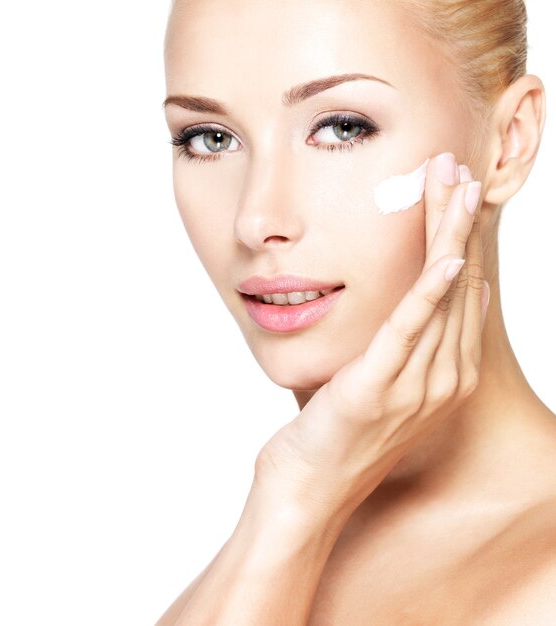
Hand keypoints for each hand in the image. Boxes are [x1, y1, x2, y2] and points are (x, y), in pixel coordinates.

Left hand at [250, 153, 488, 527]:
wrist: (308, 489)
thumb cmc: (336, 433)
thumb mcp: (377, 381)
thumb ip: (403, 344)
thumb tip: (422, 300)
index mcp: (444, 375)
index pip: (461, 292)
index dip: (462, 239)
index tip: (457, 195)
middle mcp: (442, 379)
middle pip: (460, 285)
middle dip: (460, 224)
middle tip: (459, 171)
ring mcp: (415, 388)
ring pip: (441, 298)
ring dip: (449, 239)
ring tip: (454, 188)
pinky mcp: (378, 390)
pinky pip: (410, 333)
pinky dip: (432, 293)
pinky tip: (448, 258)